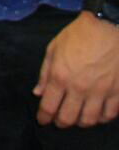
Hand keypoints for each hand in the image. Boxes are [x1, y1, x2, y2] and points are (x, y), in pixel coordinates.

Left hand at [33, 12, 118, 126]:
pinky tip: (98, 114)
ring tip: (77, 119)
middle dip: (61, 123)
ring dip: (81, 123)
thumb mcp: (54, 49)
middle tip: (59, 122)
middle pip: (68, 118)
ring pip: (90, 120)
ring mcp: (101, 91)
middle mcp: (80, 88)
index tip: (42, 120)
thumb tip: (38, 93)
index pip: (48, 107)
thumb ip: (45, 73)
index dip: (43, 117)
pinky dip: (102, 118)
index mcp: (60, 77)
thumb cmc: (79, 35)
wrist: (109, 26)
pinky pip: (110, 114)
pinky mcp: (118, 91)